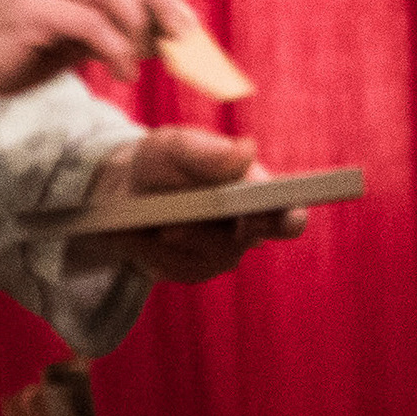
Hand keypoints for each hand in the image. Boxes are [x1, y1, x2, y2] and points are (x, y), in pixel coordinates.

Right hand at [0, 0, 223, 108]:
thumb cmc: (6, 56)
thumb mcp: (66, 39)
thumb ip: (108, 28)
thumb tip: (162, 35)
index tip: (186, 24)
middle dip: (162, 2)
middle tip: (184, 38)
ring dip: (138, 27)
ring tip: (143, 61)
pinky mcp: (28, 10)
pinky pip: (91, 23)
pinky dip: (117, 49)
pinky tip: (122, 73)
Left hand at [64, 122, 301, 285]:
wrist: (127, 190)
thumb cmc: (163, 161)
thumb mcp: (175, 145)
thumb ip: (208, 150)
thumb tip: (247, 150)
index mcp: (258, 190)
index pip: (289, 215)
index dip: (287, 219)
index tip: (261, 215)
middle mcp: (248, 226)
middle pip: (249, 241)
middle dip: (214, 232)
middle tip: (180, 225)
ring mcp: (222, 253)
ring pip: (208, 255)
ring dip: (177, 235)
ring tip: (155, 219)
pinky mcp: (193, 270)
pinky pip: (178, 266)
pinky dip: (155, 248)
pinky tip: (144, 231)